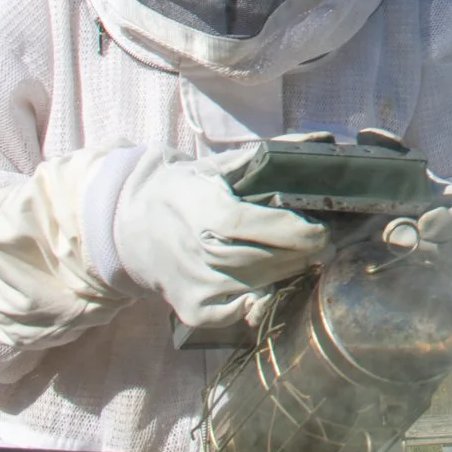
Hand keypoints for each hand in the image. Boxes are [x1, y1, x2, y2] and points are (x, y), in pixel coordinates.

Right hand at [111, 147, 327, 329]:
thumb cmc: (184, 190)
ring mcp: (196, 284)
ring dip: (286, 272)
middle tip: (323, 243)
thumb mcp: (220, 165)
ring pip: (260, 285)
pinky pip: (236, 313)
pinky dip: (255, 302)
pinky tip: (265, 283)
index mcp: (210, 212)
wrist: (129, 225)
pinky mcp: (191, 309)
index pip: (266, 227)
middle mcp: (202, 252)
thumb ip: (272, 154)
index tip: (322, 230)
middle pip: (269, 259)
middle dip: (303, 253)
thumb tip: (322, 139)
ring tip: (299, 256)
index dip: (299, 231)